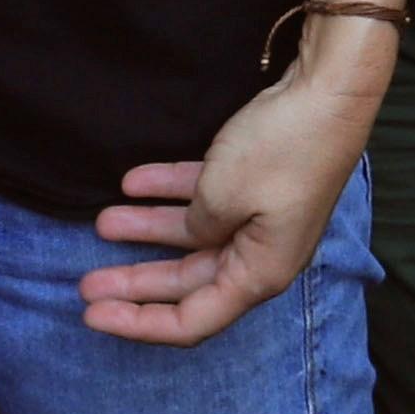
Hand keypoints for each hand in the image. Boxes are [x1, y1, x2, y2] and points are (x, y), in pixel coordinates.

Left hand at [84, 33, 381, 343]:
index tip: (91, 314)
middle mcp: (259, 255)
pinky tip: (131, 182)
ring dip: (145, 230)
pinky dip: (169, 192)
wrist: (331, 91)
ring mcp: (258, 218)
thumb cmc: (282, 150)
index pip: (190, 321)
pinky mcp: (256, 184)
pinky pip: (204, 198)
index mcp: (258, 274)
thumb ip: (194, 228)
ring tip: (101, 221)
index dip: (137, 322)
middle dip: (134, 281)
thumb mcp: (222, 197)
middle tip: (83, 282)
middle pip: (186, 282)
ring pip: (191, 237)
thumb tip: (192, 231)